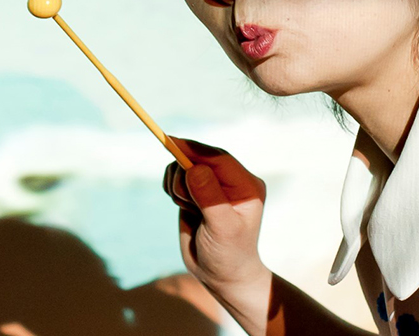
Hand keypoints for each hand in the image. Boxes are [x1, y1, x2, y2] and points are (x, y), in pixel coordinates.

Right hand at [161, 137, 271, 321]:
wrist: (222, 275)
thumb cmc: (229, 254)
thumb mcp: (222, 228)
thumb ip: (210, 197)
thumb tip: (194, 169)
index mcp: (246, 186)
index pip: (219, 159)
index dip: (195, 150)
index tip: (172, 144)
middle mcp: (231, 182)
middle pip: (199, 158)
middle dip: (185, 175)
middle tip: (186, 203)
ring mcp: (212, 186)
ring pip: (184, 166)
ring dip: (178, 185)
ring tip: (189, 209)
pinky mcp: (196, 192)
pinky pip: (176, 177)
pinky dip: (172, 188)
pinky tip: (183, 207)